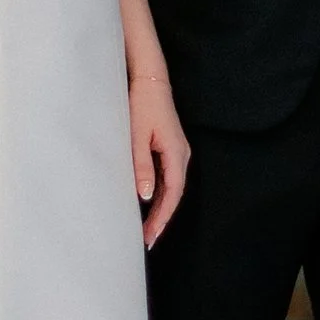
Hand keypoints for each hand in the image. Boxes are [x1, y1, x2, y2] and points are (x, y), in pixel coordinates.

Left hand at [130, 70, 189, 247]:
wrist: (150, 79)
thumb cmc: (142, 104)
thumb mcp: (137, 135)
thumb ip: (142, 166)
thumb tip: (147, 196)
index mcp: (176, 153)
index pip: (173, 193)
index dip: (162, 217)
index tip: (150, 235)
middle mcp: (181, 154)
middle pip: (174, 194)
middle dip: (161, 218)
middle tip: (146, 240)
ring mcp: (177, 151)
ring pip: (171, 187)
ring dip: (160, 208)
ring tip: (147, 228)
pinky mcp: (170, 148)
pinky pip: (168, 177)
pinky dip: (160, 194)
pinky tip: (149, 204)